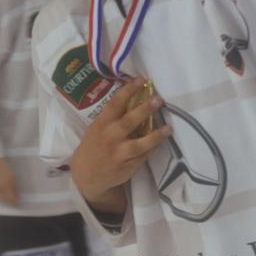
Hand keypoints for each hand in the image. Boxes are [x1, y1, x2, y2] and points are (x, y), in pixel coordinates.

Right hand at [71, 78, 170, 212]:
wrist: (86, 175)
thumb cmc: (94, 145)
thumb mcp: (98, 128)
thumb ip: (114, 116)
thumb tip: (136, 97)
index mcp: (101, 124)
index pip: (115, 104)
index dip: (128, 91)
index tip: (141, 80)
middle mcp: (110, 138)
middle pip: (129, 122)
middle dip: (144, 110)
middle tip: (158, 99)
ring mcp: (119, 154)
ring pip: (140, 144)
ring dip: (156, 136)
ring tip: (169, 128)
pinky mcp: (128, 167)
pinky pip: (144, 156)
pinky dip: (154, 148)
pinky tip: (162, 140)